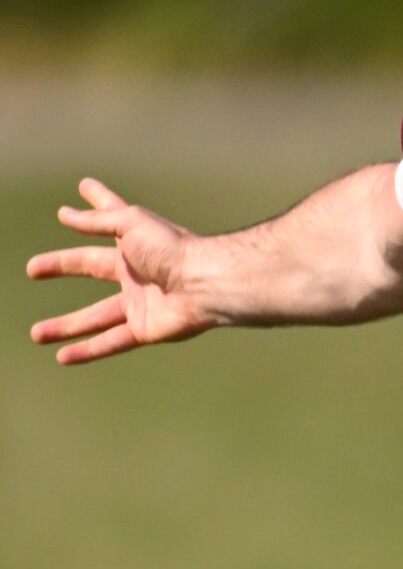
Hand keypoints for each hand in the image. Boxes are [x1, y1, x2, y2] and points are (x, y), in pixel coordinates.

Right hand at [27, 180, 215, 363]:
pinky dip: (88, 350)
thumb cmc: (172, 248)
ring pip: (95, 317)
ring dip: (66, 325)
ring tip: (35, 334)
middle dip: (61, 266)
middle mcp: (135, 273)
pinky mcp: (146, 330)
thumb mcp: (129, 222)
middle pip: (89, 268)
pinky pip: (111, 342)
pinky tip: (63, 357)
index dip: (86, 216)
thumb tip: (66, 213)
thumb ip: (97, 220)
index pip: (101, 225)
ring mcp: (139, 303)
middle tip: (32, 269)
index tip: (64, 211)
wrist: (205, 283)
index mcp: (133, 244)